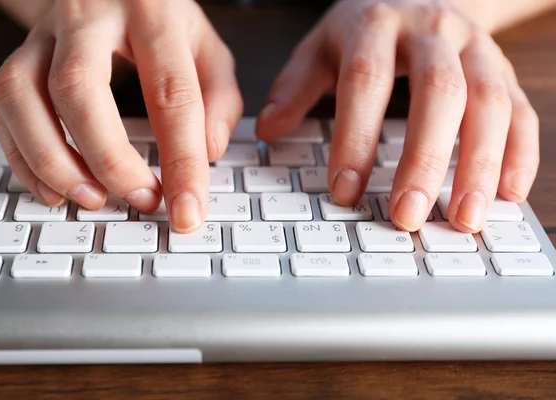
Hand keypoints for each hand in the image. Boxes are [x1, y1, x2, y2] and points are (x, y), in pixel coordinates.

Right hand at [0, 0, 242, 232]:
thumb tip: (209, 152)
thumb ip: (218, 97)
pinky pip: (4, 107)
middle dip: (108, 159)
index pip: (170, 93)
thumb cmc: (161, 20)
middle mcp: (89, 15)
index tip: (188, 211)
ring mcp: (46, 33)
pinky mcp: (20, 53)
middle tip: (141, 199)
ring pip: (23, 95)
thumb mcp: (206, 46)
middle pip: (79, 89)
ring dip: (53, 161)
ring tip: (92, 198)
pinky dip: (24, 158)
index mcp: (152, 12)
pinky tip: (55, 187)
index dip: (181, 161)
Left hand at [257, 0, 538, 232]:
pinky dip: (520, 153)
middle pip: (438, 92)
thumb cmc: (366, 28)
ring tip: (465, 218)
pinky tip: (508, 195)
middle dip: (424, 159)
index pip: (366, 80)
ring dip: (481, 165)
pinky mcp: (502, 67)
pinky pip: (521, 109)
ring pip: (489, 103)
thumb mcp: (322, 46)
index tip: (345, 190)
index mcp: (376, 24)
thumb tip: (267, 131)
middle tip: (408, 216)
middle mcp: (432, 32)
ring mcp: (474, 48)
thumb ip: (296, 87)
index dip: (356, 137)